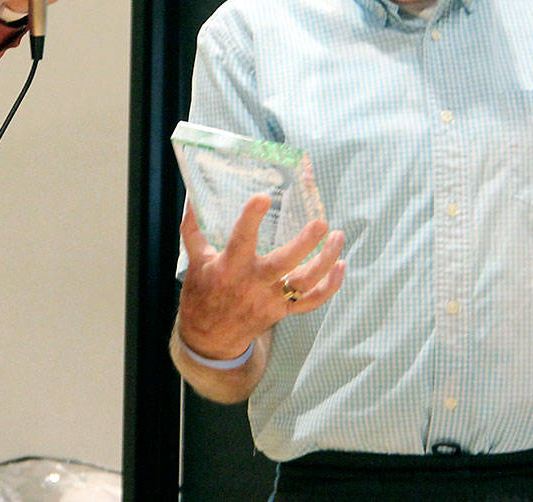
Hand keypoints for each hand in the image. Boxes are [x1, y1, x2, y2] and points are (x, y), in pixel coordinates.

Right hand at [177, 193, 344, 360]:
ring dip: (325, 262)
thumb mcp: (194, 260)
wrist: (209, 338)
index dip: (251, 219)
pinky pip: (311, 302)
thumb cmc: (202, 293)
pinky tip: (340, 266)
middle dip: (304, 244)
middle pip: (283, 264)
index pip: (241, 240)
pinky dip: (330, 287)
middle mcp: (252, 284)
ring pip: (304, 283)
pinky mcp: (282, 311)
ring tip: (338, 237)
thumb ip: (193, 227)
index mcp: (228, 268)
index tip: (263, 197)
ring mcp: (270, 300)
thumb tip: (191, 194)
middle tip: (321, 223)